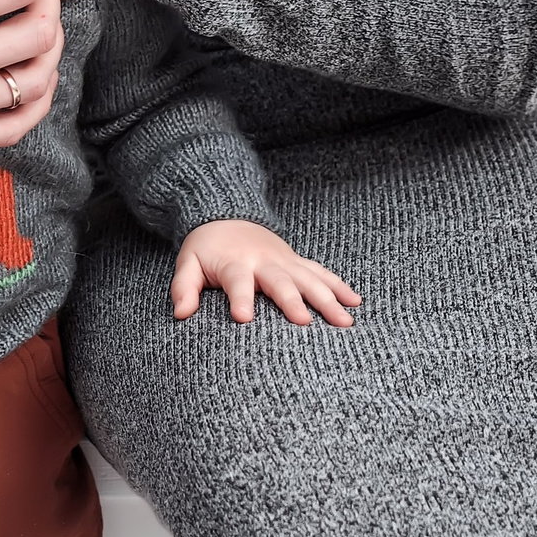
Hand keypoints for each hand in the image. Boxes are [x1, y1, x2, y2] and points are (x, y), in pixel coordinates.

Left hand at [172, 219, 358, 325]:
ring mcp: (284, 260)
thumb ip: (184, 287)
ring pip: (308, 278)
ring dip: (327, 298)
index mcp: (234, 263)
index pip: (237, 282)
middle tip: (304, 322)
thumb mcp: (188, 263)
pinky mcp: (296, 261)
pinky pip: (320, 272)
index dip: (240, 299)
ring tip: (344, 320)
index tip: (243, 318)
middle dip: (292, 300)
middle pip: (280, 281)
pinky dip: (339, 285)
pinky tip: (355, 301)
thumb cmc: (207, 249)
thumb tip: (180, 314)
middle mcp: (263, 261)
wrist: (227, 215)